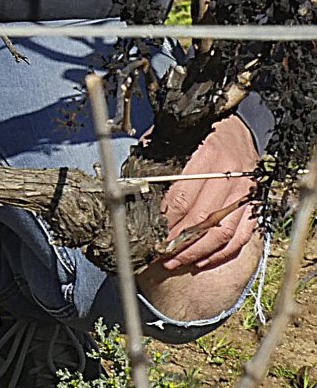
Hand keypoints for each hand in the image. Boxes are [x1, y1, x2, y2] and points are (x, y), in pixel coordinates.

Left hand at [134, 112, 263, 324]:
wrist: (235, 126)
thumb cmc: (198, 132)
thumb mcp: (173, 138)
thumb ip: (157, 162)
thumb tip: (131, 188)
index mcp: (208, 156)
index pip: (183, 198)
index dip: (166, 220)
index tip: (151, 234)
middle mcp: (231, 176)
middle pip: (202, 220)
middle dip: (178, 241)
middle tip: (159, 254)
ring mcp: (247, 192)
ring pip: (223, 233)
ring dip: (198, 252)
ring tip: (175, 262)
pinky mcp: (256, 204)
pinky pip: (242, 236)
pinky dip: (222, 253)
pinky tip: (203, 260)